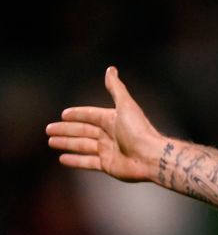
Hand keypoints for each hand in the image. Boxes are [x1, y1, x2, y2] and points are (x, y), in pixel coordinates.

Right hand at [46, 66, 165, 181]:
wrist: (150, 157)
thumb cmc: (138, 130)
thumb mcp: (125, 106)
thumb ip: (116, 88)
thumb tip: (111, 69)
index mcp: (112, 120)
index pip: (90, 115)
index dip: (77, 114)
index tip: (63, 114)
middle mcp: (109, 134)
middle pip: (82, 130)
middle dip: (66, 130)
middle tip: (49, 129)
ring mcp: (108, 150)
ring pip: (82, 145)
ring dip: (66, 143)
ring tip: (51, 142)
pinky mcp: (107, 165)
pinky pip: (87, 162)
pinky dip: (74, 160)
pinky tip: (62, 159)